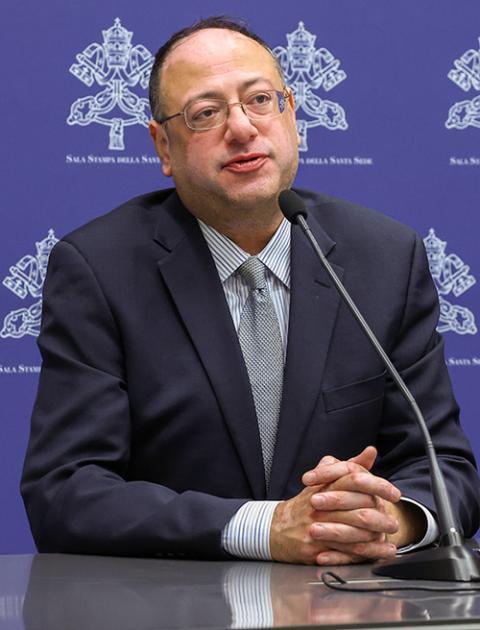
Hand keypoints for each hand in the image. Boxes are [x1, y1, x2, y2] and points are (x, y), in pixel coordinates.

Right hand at [270, 446, 400, 564]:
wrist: (276, 527)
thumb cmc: (304, 503)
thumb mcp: (324, 479)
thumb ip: (348, 466)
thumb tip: (370, 451)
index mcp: (325, 484)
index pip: (354, 479)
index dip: (377, 486)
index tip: (394, 493)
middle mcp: (321, 503)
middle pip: (357, 508)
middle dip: (380, 516)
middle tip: (394, 521)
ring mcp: (318, 524)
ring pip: (354, 531)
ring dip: (376, 536)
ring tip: (390, 538)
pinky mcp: (317, 545)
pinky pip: (347, 551)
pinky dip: (367, 553)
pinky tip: (381, 552)